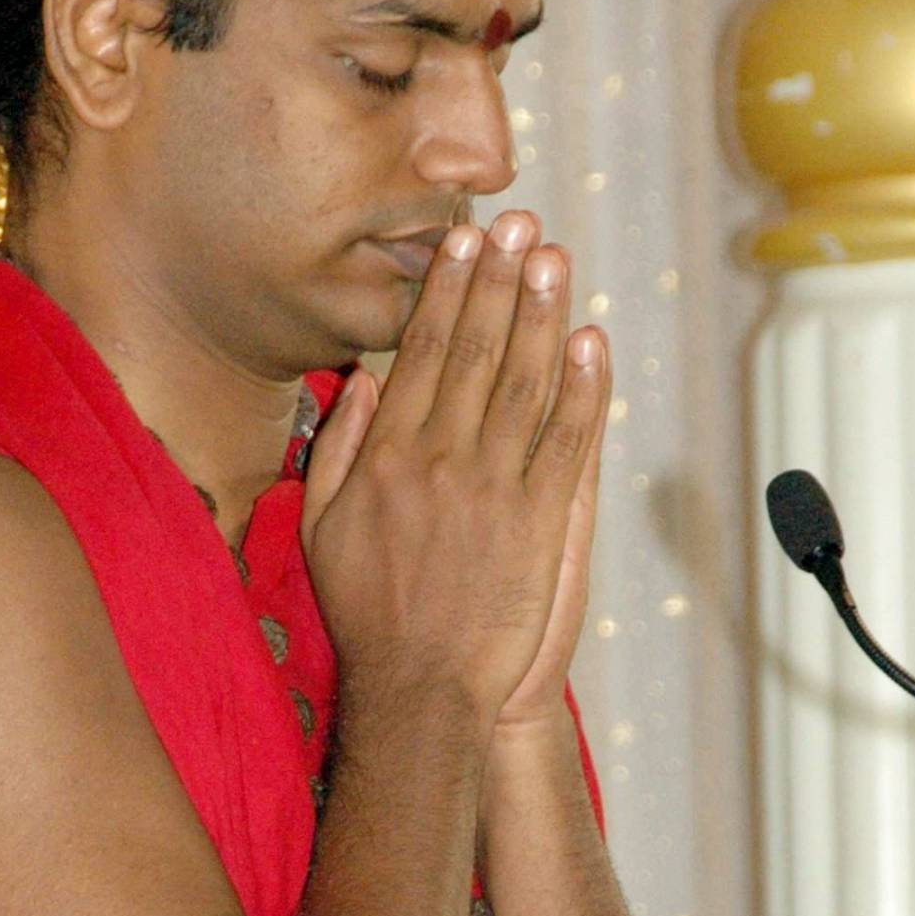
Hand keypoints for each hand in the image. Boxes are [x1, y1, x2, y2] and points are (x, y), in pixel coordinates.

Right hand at [299, 211, 606, 739]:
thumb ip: (340, 449)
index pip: (424, 354)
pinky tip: (592, 342)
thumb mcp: (322, 529)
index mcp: (388, 457)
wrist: (422, 691)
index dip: (449, 292)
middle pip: (478, 352)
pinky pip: (567, 441)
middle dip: (501, 281)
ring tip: (556, 259)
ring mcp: (495, 490)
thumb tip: (365, 381)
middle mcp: (442, 461)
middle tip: (521, 224)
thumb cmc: (367, 614)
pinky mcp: (539, 523)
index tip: (465, 242)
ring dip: (544, 316)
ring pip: (526, 383)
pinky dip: (583, 389)